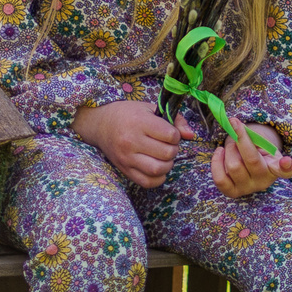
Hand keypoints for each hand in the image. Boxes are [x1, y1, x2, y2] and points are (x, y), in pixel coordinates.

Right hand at [73, 100, 194, 186]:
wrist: (101, 124)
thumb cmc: (128, 114)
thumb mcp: (150, 108)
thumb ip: (174, 120)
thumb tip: (191, 135)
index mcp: (139, 122)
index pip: (170, 135)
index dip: (176, 134)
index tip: (170, 132)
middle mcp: (131, 141)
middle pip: (167, 153)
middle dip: (173, 149)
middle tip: (168, 145)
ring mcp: (127, 158)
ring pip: (158, 169)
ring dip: (168, 164)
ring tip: (163, 156)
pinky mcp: (124, 170)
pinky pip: (147, 182)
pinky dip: (158, 178)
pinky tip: (158, 168)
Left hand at [210, 127, 291, 197]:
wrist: (247, 165)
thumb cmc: (256, 151)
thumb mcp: (260, 143)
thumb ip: (252, 136)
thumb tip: (234, 125)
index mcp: (275, 168)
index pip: (285, 171)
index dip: (286, 167)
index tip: (286, 161)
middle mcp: (263, 182)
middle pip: (251, 160)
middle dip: (239, 140)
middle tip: (236, 132)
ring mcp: (247, 189)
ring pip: (233, 166)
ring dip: (228, 149)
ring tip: (230, 145)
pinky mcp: (232, 192)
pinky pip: (220, 179)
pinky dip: (216, 161)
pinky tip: (220, 152)